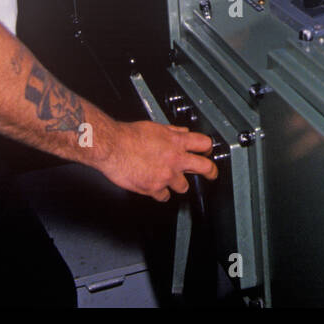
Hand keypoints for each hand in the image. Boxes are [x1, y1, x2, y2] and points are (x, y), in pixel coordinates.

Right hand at [100, 120, 217, 200]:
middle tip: (211, 174)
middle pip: (205, 167)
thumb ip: (172, 132)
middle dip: (211, 172)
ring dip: (178, 183)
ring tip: (170, 179)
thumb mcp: (156, 127)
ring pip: (183, 186)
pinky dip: (161, 193)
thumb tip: (182, 132)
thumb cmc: (129, 135)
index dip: (208, 148)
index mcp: (176, 142)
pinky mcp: (154, 188)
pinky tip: (156, 188)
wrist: (112, 147)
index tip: (207, 152)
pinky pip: (164, 196)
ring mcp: (166, 175)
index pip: (204, 144)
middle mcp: (175, 159)